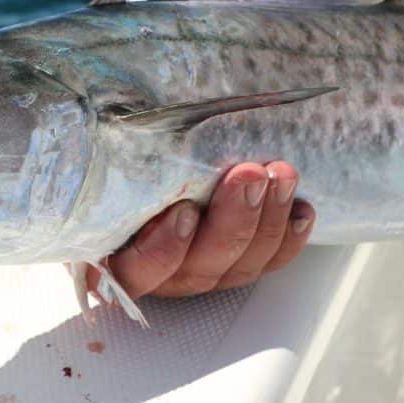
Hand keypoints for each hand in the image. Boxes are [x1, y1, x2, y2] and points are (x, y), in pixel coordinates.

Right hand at [88, 161, 313, 297]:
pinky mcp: (232, 264)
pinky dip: (287, 239)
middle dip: (231, 221)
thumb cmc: (112, 162)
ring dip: (265, 221)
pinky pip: (265, 263)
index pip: (135, 271)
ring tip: (280, 176)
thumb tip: (118, 128)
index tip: (185, 212)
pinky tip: (301, 211)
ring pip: (238, 265)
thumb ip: (113, 157)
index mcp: (113, 255)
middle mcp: (156, 274)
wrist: (133, 157)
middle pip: (198, 267)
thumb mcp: (102, 158)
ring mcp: (198, 272)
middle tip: (247, 175)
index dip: (163, 250)